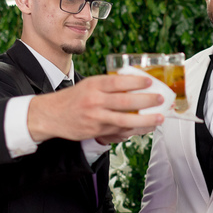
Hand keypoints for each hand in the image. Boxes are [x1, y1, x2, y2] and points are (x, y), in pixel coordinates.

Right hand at [27, 74, 163, 142]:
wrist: (51, 115)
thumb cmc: (74, 98)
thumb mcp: (88, 85)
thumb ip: (108, 85)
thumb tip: (135, 82)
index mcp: (93, 85)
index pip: (117, 82)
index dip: (135, 81)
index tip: (150, 81)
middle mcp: (94, 101)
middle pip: (125, 101)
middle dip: (146, 100)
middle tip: (161, 99)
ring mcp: (95, 118)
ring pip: (124, 120)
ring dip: (145, 119)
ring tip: (159, 117)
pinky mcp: (96, 131)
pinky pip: (119, 131)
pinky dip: (135, 130)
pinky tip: (146, 127)